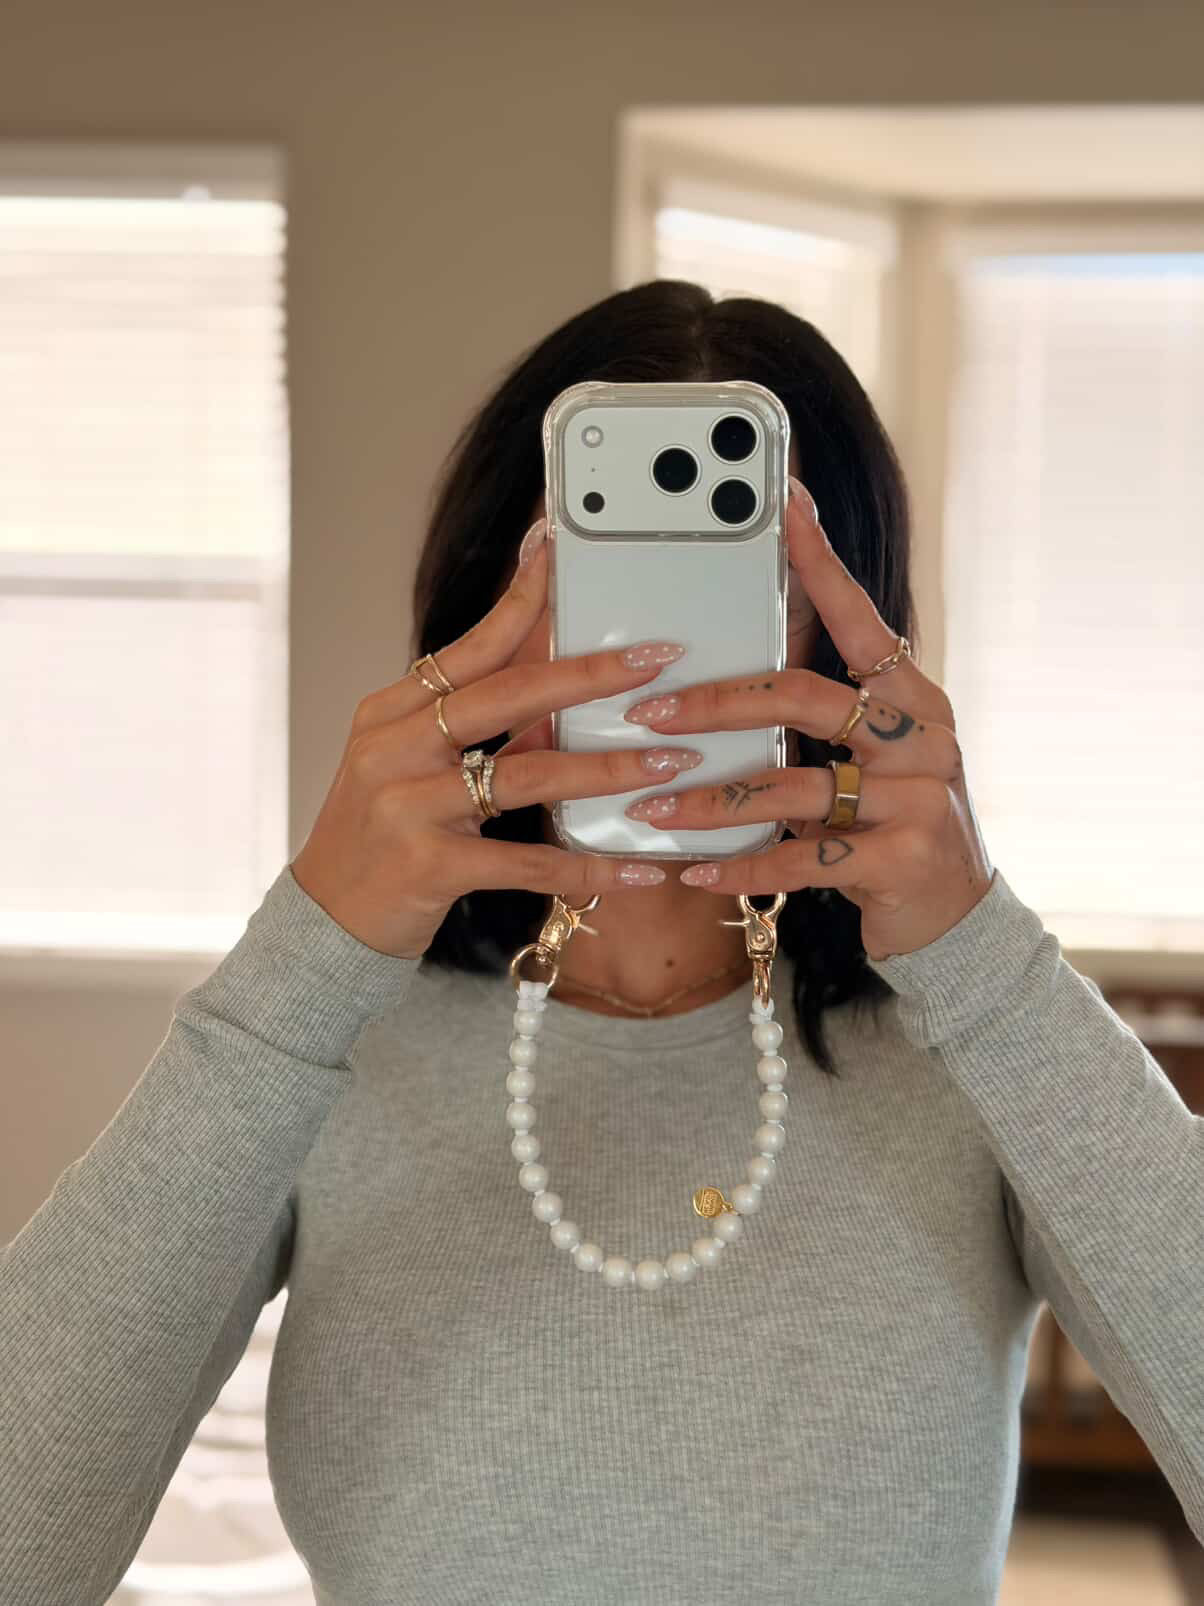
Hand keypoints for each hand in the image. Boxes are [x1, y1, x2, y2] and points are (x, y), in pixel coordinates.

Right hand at [290, 520, 702, 958]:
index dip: (521, 600)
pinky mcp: (427, 865)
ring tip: (668, 762)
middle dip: (590, 674)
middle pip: (507, 694)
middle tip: (656, 658)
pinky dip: (585, 868)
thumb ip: (478, 733)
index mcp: (392, 712)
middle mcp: (395, 747)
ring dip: (606, 770)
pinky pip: (526, 862)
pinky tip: (636, 870)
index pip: (470, 645)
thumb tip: (561, 697)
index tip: (562, 554)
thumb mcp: (415, 770)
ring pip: (526, 775)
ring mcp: (408, 805)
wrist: (325, 923)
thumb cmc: (380, 839)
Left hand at [618, 476, 994, 962]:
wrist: (955, 918)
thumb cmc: (892, 826)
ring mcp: (918, 798)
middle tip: (650, 715)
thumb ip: (820, 722)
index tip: (784, 504)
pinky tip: (694, 871)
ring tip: (650, 807)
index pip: (861, 619)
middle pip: (804, 698)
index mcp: (912, 698)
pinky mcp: (900, 859)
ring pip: (790, 787)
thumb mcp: (871, 761)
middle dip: (716, 703)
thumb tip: (726, 682)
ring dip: (710, 800)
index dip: (821, 564)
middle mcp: (921, 736)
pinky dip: (740, 865)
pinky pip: (800, 858)